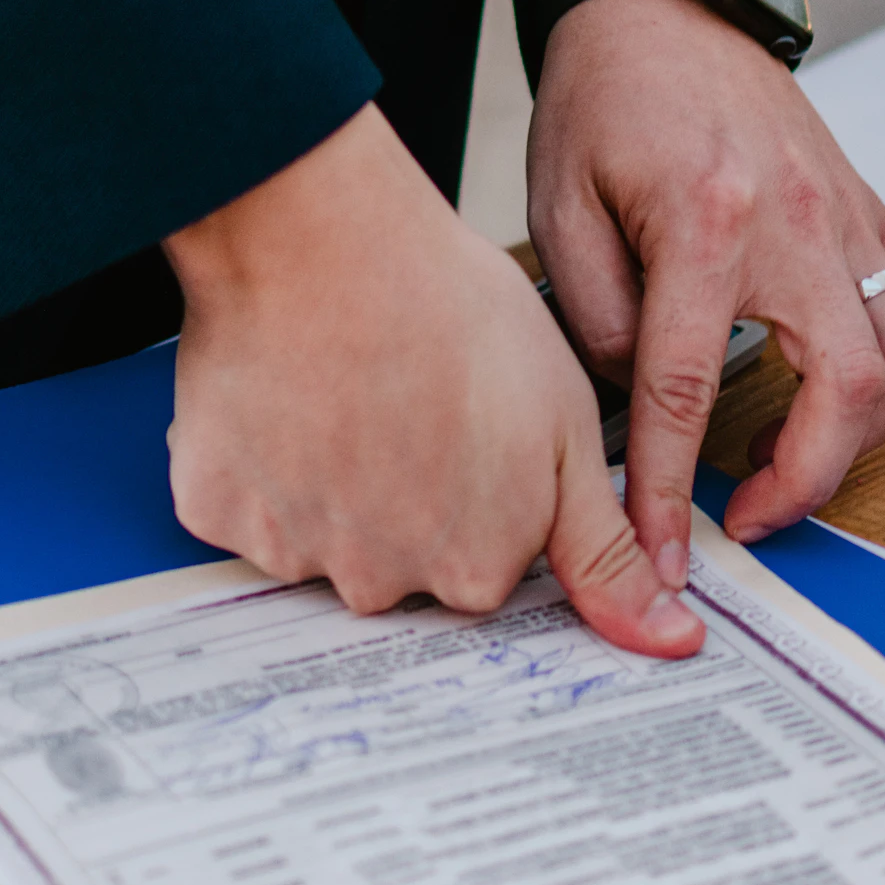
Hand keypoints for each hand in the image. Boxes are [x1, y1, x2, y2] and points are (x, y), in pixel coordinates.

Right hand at [163, 103, 701, 655]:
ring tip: (343, 383)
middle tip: (407, 397)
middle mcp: (383, 584)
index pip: (486, 560)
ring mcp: (293, 551)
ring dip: (328, 475)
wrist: (324, 242)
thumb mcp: (566, 426)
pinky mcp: (216, 510)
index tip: (469, 426)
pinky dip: (258, 456)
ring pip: (319, 531)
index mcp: (475, 570)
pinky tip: (284, 391)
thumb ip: (605, 548)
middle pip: (400, 558)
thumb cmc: (447, 311)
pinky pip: (242, 502)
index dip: (484, 486)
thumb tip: (669, 642)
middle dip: (406, 493)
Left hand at [527, 0, 884, 576]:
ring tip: (801, 459)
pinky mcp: (873, 208)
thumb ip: (599, 314)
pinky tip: (853, 388)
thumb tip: (647, 396)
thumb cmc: (606, 99)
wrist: (661, 6)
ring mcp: (852, 213)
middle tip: (753, 517)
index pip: (688, 388)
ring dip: (868, 432)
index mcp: (706, 222)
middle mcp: (798, 222)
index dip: (672, 487)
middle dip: (808, 480)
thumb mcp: (560, 206)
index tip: (663, 550)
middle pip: (848, 387)